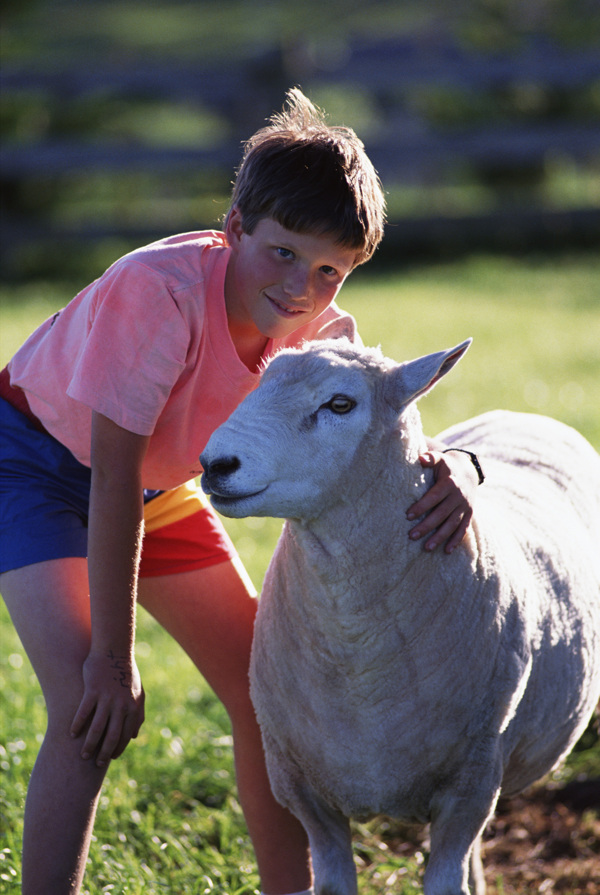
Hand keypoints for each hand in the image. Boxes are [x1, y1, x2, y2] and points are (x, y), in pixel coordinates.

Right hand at [71, 649, 144, 766]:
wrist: (114, 650)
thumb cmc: (125, 672)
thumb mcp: (137, 692)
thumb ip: (137, 714)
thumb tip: (134, 736)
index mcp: (133, 706)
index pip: (126, 735)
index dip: (118, 748)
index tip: (111, 758)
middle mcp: (121, 705)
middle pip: (112, 736)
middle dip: (104, 753)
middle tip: (96, 763)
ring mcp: (107, 698)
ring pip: (97, 728)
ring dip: (89, 744)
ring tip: (83, 755)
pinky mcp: (93, 691)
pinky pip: (83, 713)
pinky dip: (77, 725)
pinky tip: (72, 734)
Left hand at [406, 450, 477, 553]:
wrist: (469, 470)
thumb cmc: (447, 466)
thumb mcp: (439, 458)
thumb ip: (430, 458)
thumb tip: (420, 458)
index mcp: (450, 483)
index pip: (434, 497)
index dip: (422, 507)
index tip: (408, 516)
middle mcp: (459, 496)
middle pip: (441, 514)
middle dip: (427, 526)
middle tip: (411, 536)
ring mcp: (465, 506)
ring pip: (452, 524)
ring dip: (440, 537)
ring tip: (426, 548)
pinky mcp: (469, 514)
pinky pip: (463, 529)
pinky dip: (456, 540)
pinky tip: (446, 551)